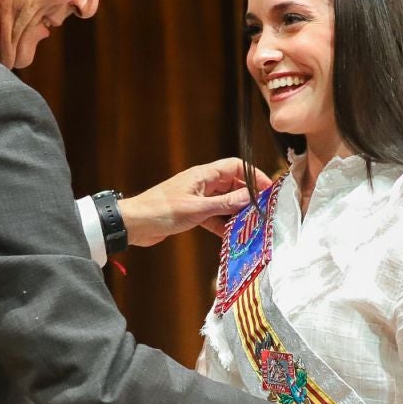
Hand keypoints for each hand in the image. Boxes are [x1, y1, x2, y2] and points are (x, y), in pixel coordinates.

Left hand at [118, 157, 272, 245]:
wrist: (134, 224)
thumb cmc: (161, 211)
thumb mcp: (198, 208)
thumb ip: (225, 203)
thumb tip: (250, 197)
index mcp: (203, 175)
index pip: (235, 166)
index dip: (253, 175)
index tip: (268, 190)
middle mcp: (202, 184)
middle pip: (232, 185)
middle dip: (248, 197)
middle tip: (263, 211)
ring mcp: (197, 198)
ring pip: (224, 202)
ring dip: (236, 213)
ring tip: (251, 226)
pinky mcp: (191, 213)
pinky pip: (213, 216)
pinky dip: (222, 225)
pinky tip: (232, 236)